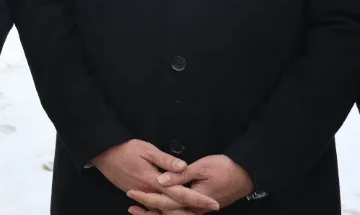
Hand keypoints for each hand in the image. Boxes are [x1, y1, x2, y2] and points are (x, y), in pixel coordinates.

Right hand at [90, 140, 218, 213]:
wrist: (102, 154)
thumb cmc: (125, 148)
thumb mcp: (147, 149)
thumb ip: (166, 160)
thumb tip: (183, 167)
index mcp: (153, 181)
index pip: (181, 194)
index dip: (198, 199)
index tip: (214, 202)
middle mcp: (148, 192)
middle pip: (174, 207)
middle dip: (193, 209)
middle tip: (210, 208)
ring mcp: (141, 195)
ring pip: (164, 210)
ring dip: (180, 212)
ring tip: (195, 210)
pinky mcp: (135, 195)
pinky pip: (153, 207)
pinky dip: (164, 211)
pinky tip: (172, 209)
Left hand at [134, 155, 253, 211]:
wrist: (245, 175)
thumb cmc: (225, 169)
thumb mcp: (201, 167)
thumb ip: (180, 174)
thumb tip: (161, 180)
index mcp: (194, 199)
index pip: (166, 202)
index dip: (147, 198)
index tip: (132, 193)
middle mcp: (195, 209)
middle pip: (168, 213)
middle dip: (148, 211)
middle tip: (131, 208)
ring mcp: (198, 210)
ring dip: (156, 214)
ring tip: (138, 211)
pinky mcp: (199, 207)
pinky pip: (180, 213)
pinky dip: (167, 212)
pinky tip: (156, 208)